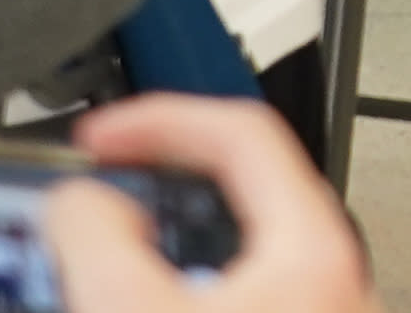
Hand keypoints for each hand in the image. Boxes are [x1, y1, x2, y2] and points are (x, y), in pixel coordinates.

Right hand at [46, 95, 381, 312]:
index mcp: (312, 246)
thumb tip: (78, 202)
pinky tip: (139, 304)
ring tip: (101, 270)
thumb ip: (97, 239)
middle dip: (157, 193)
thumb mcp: (133, 310)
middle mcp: (333, 279)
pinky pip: (236, 303)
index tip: (101, 135)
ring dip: (161, 257)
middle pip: (239, 197)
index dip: (162, 117)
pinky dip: (179, 296)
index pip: (243, 131)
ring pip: (234, 264)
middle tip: (99, 198)